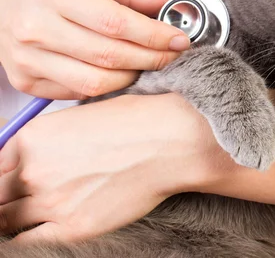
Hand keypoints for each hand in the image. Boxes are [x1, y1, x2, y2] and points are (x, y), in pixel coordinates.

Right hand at [0, 0, 190, 99]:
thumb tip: (175, 1)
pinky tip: (117, 71)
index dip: (154, 36)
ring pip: (95, 82)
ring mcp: (26, 59)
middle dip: (152, 59)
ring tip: (147, 63)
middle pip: (110, 57)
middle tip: (173, 54)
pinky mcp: (24, 80)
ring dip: (132, 76)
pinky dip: (105, 85)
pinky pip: (76, 92)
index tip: (180, 39)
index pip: (116, 24)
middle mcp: (36, 29)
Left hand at [0, 93, 226, 242]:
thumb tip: (34, 157)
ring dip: (13, 219)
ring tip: (26, 215)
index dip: (1, 177)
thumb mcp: (81, 118)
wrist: (172, 141)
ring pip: (6, 221)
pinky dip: (27, 238)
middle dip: (4, 197)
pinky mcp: (74, 228)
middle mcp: (33, 170)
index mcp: (32, 138)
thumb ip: (48, 141)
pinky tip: (37, 230)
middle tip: (14, 200)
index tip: (8, 183)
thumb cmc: (137, 122)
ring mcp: (51, 201)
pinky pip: (29, 242)